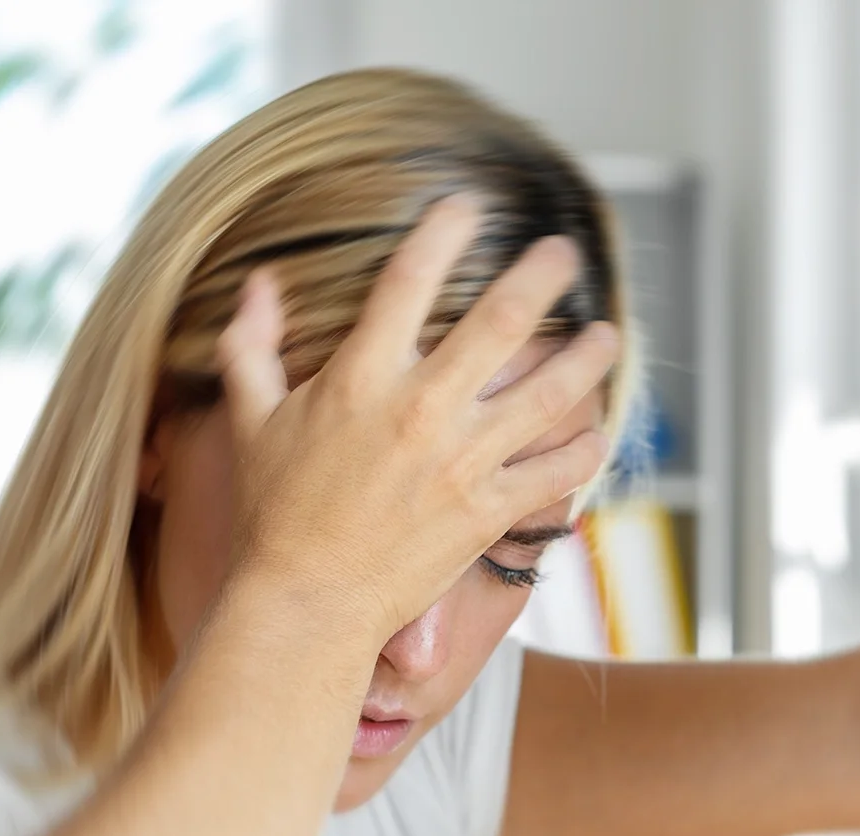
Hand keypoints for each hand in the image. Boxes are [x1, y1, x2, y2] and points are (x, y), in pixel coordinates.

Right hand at [213, 197, 619, 642]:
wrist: (306, 605)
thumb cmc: (273, 513)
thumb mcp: (251, 419)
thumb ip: (252, 345)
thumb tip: (258, 283)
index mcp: (360, 378)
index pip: (409, 280)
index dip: (443, 232)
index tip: (469, 206)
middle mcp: (420, 410)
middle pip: (500, 320)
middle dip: (541, 275)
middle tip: (565, 252)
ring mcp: (461, 462)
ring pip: (548, 393)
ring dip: (586, 358)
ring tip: (608, 335)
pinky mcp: (487, 513)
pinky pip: (555, 472)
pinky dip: (585, 449)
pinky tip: (600, 430)